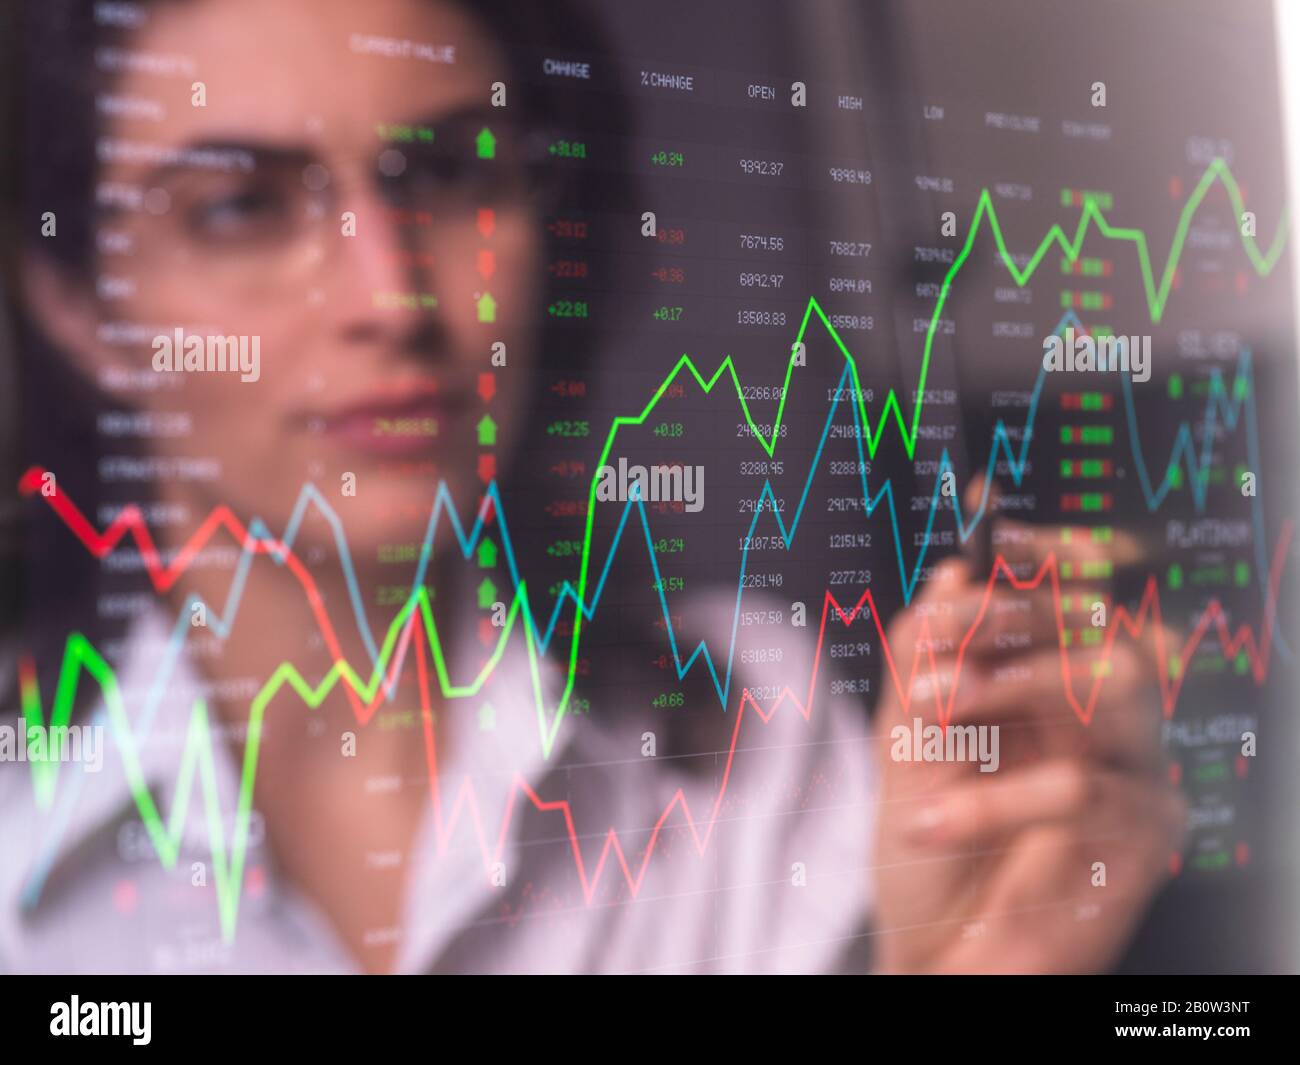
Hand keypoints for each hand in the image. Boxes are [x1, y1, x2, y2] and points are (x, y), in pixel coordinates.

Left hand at [870, 479, 1186, 972]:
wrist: (930, 955)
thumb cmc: (923, 851)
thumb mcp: (902, 741)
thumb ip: (924, 658)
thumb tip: (951, 573)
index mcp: (1040, 687)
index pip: (1070, 597)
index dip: (1046, 553)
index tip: (997, 529)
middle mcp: (1093, 721)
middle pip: (1100, 622)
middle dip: (1016, 613)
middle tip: (942, 635)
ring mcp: (1126, 773)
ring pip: (1115, 681)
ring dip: (1014, 680)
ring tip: (934, 710)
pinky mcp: (1139, 837)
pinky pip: (1084, 787)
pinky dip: (995, 799)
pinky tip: (931, 821)